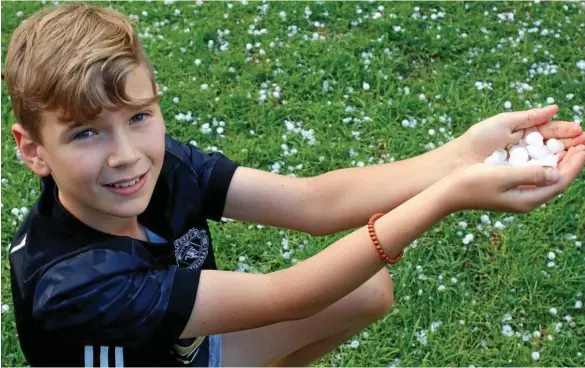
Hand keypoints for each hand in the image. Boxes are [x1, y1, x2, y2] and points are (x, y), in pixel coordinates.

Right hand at [445, 144, 584, 212]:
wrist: (449, 193)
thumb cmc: (472, 182)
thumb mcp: (502, 175)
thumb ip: (530, 175)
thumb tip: (555, 173)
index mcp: (527, 199)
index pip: (559, 182)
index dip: (574, 164)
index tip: (583, 147)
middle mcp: (526, 201)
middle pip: (557, 182)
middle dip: (571, 162)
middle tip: (582, 143)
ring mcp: (518, 197)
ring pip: (548, 180)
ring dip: (560, 163)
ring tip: (570, 147)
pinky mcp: (511, 192)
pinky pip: (537, 179)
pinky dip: (546, 166)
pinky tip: (546, 156)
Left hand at [454, 105, 584, 164]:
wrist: (458, 161)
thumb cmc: (478, 140)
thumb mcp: (503, 123)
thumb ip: (529, 117)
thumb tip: (556, 108)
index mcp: (523, 134)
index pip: (550, 131)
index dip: (566, 131)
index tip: (580, 131)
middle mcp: (525, 151)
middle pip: (554, 147)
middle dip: (571, 144)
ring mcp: (522, 166)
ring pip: (550, 161)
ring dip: (566, 158)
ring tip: (581, 153)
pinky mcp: (518, 179)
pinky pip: (539, 175)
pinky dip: (552, 171)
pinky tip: (563, 168)